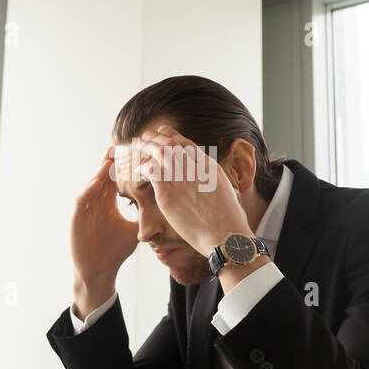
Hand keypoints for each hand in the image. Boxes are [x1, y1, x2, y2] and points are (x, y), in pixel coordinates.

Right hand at [70, 147, 136, 317]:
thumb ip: (145, 218)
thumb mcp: (134, 232)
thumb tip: (166, 209)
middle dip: (111, 162)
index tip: (135, 154)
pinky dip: (88, 190)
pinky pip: (82, 200)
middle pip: (103, 177)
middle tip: (121, 145)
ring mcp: (85, 209)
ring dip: (100, 172)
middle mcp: (95, 203)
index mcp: (107, 203)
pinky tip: (97, 182)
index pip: (115, 179)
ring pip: (92, 185)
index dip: (124, 166)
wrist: (99, 271)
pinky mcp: (77, 219)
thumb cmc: (115, 252)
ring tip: (110, 158)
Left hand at [137, 124, 251, 254]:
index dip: (172, 135)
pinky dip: (145, 167)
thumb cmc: (229, 222)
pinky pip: (152, 173)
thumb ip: (214, 181)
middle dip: (156, 138)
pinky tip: (139, 169)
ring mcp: (182, 182)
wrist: (226, 237)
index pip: (187, 144)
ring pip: (160, 155)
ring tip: (139, 146)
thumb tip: (209, 181)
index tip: (163, 131)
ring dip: (147, 148)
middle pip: (171, 145)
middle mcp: (196, 170)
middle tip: (146, 136)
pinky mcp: (169, 196)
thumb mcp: (227, 192)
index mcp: (210, 167)